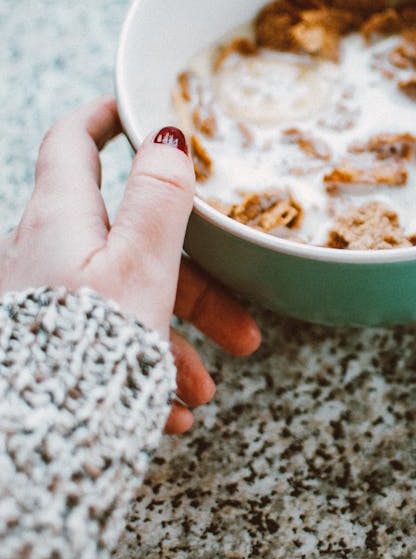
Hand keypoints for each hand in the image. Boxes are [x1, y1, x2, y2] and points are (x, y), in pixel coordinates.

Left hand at [0, 95, 259, 432]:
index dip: (106, 120)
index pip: (74, 143)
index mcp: (60, 219)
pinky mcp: (39, 344)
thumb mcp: (141, 268)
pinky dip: (138, 371)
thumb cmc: (85, 354)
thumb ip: (159, 199)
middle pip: (126, 247)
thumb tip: (166, 137)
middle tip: (239, 329)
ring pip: (121, 304)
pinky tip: (166, 411)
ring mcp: (37, 302)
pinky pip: (97, 345)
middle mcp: (40, 253)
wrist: (33, 446)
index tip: (135, 111)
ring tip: (203, 393)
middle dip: (193, 288)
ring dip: (171, 345)